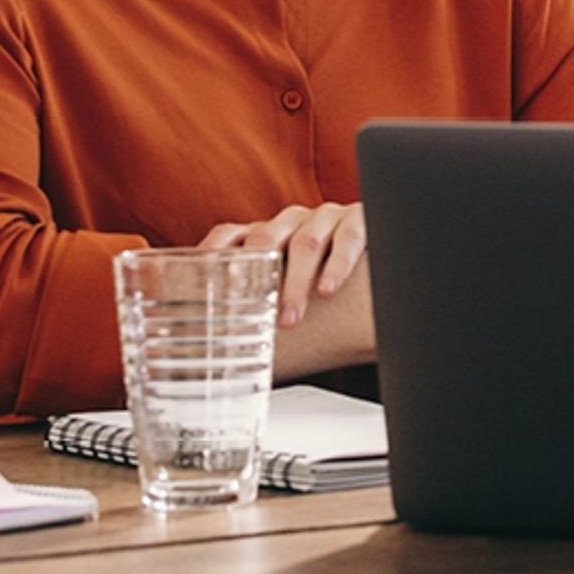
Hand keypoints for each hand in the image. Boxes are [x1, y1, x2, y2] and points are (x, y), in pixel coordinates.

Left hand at [201, 202, 366, 329]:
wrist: (376, 284)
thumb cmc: (322, 297)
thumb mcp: (283, 294)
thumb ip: (253, 311)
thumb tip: (203, 356)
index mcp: (266, 234)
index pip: (230, 235)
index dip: (212, 253)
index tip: (197, 281)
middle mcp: (292, 221)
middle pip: (265, 239)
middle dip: (256, 278)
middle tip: (247, 313)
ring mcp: (327, 217)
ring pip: (306, 242)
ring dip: (296, 282)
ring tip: (291, 319)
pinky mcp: (361, 218)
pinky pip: (348, 237)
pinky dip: (338, 264)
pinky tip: (329, 288)